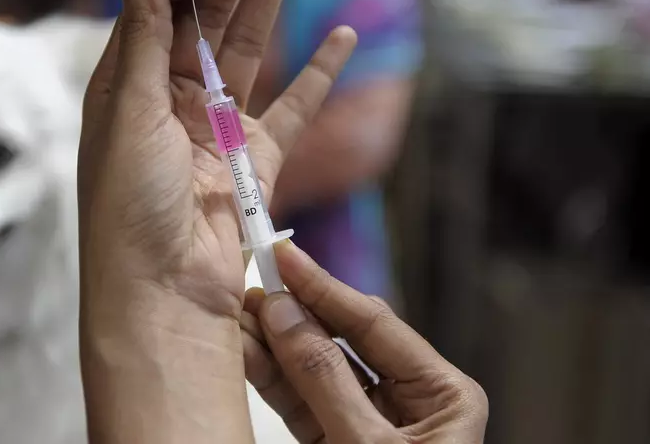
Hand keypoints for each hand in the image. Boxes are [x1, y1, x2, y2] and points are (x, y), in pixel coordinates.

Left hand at [78, 0, 356, 321]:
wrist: (160, 291)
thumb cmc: (127, 206)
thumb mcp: (128, 111)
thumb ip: (142, 37)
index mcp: (131, 82)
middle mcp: (172, 97)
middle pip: (209, 12)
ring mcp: (217, 126)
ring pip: (250, 45)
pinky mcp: (255, 160)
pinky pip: (293, 108)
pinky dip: (319, 75)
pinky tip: (340, 37)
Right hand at [241, 241, 488, 442]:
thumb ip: (325, 379)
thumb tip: (282, 311)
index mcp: (442, 394)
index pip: (373, 323)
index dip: (324, 287)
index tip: (283, 255)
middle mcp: (408, 403)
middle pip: (342, 341)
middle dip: (295, 313)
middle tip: (254, 280)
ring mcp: (370, 425)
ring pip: (315, 372)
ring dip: (275, 344)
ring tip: (238, 311)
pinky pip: (302, 403)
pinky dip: (273, 379)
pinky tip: (247, 350)